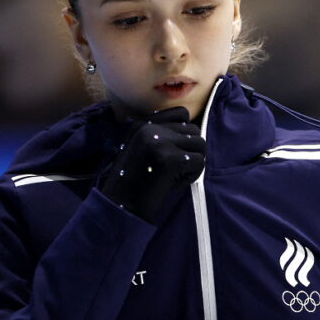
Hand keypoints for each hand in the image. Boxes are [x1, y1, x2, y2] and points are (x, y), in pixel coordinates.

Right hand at [97, 107, 204, 222]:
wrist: (119, 206)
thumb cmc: (133, 182)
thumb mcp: (138, 149)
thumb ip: (159, 134)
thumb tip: (192, 127)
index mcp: (141, 123)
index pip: (182, 114)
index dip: (184, 133)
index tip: (173, 151)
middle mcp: (150, 128)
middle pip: (194, 130)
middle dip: (189, 151)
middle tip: (171, 169)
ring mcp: (160, 142)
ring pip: (200, 144)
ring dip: (192, 163)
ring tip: (172, 175)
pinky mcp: (171, 159)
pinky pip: (200, 162)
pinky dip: (191, 176)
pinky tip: (172, 183)